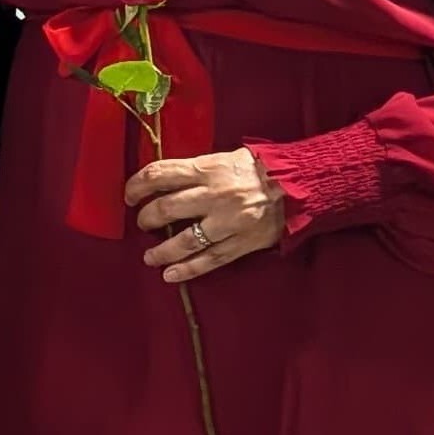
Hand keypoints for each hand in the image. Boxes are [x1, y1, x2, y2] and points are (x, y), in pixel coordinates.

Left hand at [129, 146, 284, 282]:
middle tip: (141, 223)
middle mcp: (215, 195)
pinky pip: (211, 259)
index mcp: (208, 169)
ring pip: (185, 240)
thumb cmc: (260, 169)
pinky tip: (170, 275)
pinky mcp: (243, 242)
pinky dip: (188, 269)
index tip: (129, 195)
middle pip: (166, 208)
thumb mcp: (225, 158)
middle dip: (146, 218)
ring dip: (162, 250)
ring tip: (149, 257)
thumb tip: (163, 181)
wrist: (304, 184)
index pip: (159, 174)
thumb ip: (196, 170)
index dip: (137, 185)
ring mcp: (229, 221)